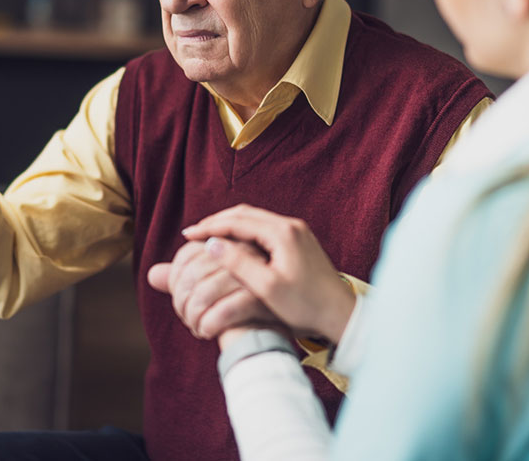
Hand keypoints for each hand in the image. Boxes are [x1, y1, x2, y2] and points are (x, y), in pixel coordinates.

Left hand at [147, 240, 278, 339]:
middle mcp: (243, 253)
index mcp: (230, 244)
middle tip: (187, 319)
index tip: (180, 301)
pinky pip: (221, 312)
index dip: (176, 280)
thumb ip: (182, 282)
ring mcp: (253, 275)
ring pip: (204, 293)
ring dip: (193, 317)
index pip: (188, 253)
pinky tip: (207, 333)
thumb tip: (153, 274)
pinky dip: (207, 326)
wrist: (270, 336)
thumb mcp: (208, 293)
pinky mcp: (260, 300)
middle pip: (194, 274)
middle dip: (182, 302)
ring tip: (196, 327)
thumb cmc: (236, 313)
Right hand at [182, 204, 355, 343]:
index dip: (209, 227)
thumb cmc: (306, 305)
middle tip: (193, 233)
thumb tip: (211, 245)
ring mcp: (297, 232)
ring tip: (209, 237)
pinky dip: (244, 232)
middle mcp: (290, 226)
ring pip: (255, 220)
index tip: (187, 235)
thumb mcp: (267, 288)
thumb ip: (238, 263)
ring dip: (230, 225)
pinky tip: (234, 245)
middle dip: (217, 222)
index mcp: (282, 233)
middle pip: (245, 214)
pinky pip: (265, 228)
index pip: (237, 221)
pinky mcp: (300, 241)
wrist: (341, 313)